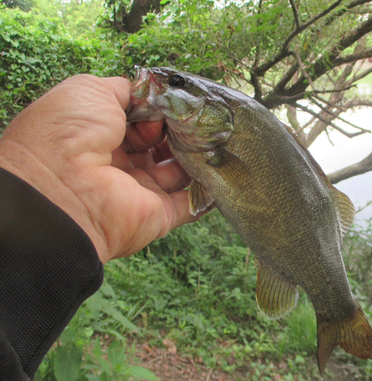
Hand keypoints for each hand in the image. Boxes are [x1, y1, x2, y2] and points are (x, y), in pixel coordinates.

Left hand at [0, 75, 199, 261]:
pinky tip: (225, 170)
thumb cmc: (68, 133)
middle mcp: (122, 165)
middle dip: (183, 132)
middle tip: (199, 121)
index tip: (174, 105)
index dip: (161, 111)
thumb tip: (153, 94)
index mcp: (102, 136)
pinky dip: (209, 190)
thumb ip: (125, 90)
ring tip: (215, 139)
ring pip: (180, 172)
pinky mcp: (160, 216)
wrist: (62, 187)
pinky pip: (192, 204)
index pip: (143, 122)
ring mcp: (142, 191)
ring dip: (198, 156)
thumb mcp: (91, 90)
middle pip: (163, 146)